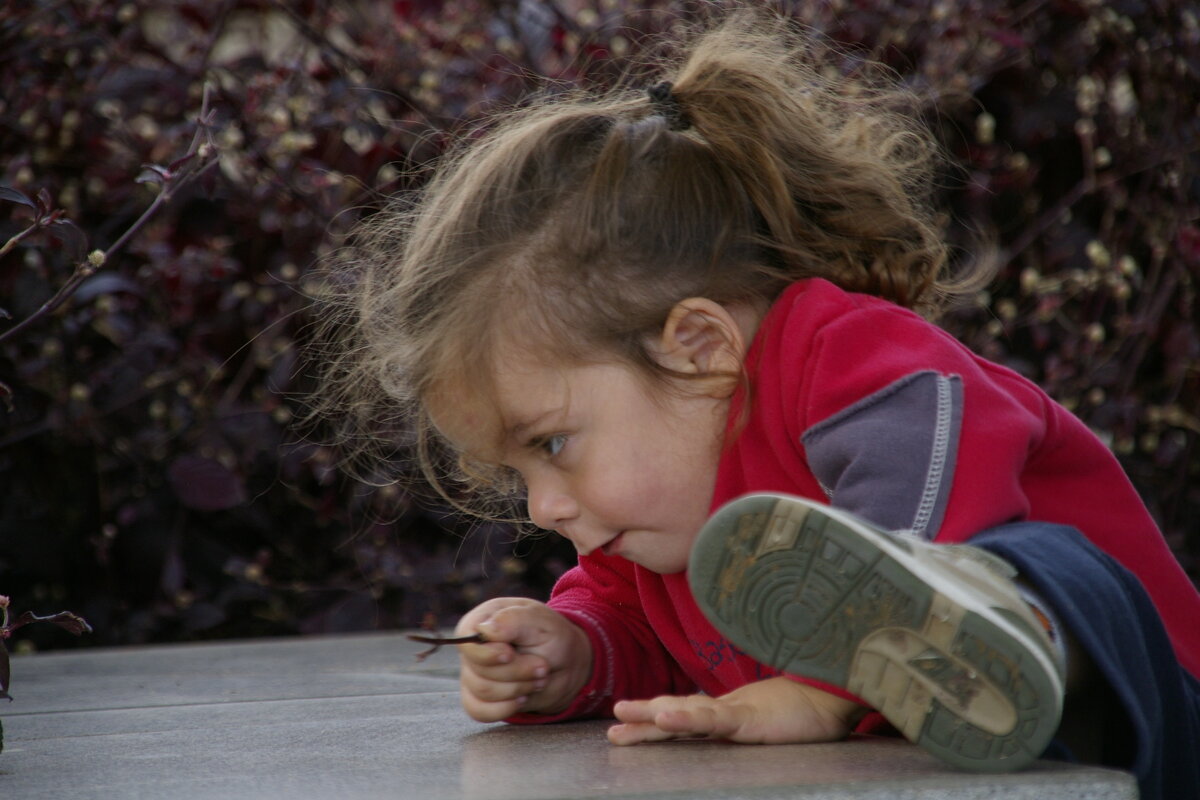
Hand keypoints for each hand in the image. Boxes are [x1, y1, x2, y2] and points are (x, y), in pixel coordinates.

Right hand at [455, 597, 592, 721]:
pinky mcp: (477, 697)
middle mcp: (473, 647)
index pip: (466, 640)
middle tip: (542, 666)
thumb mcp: (540, 622)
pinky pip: (478, 710)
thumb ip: (512, 620)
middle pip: (478, 670)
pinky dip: (505, 708)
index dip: (488, 653)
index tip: (511, 654)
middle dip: (516, 672)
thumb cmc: (552, 637)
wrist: (565, 666)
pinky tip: (523, 698)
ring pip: (482, 691)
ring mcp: (472, 673)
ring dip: (517, 688)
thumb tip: (484, 629)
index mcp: (482, 620)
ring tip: (539, 678)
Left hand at [607, 676, 866, 744]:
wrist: (843, 691)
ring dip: (651, 715)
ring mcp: (738, 712)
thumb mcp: (780, 721)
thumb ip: (760, 722)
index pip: (691, 716)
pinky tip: (665, 716)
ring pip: (687, 714)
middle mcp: (730, 711)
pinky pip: (713, 720)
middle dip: (644, 718)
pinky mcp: (751, 717)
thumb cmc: (818, 706)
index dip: (662, 715)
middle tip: (614, 720)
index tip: (631, 719)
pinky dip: (687, 717)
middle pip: (679, 714)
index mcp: (735, 713)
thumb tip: (754, 725)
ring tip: (622, 715)